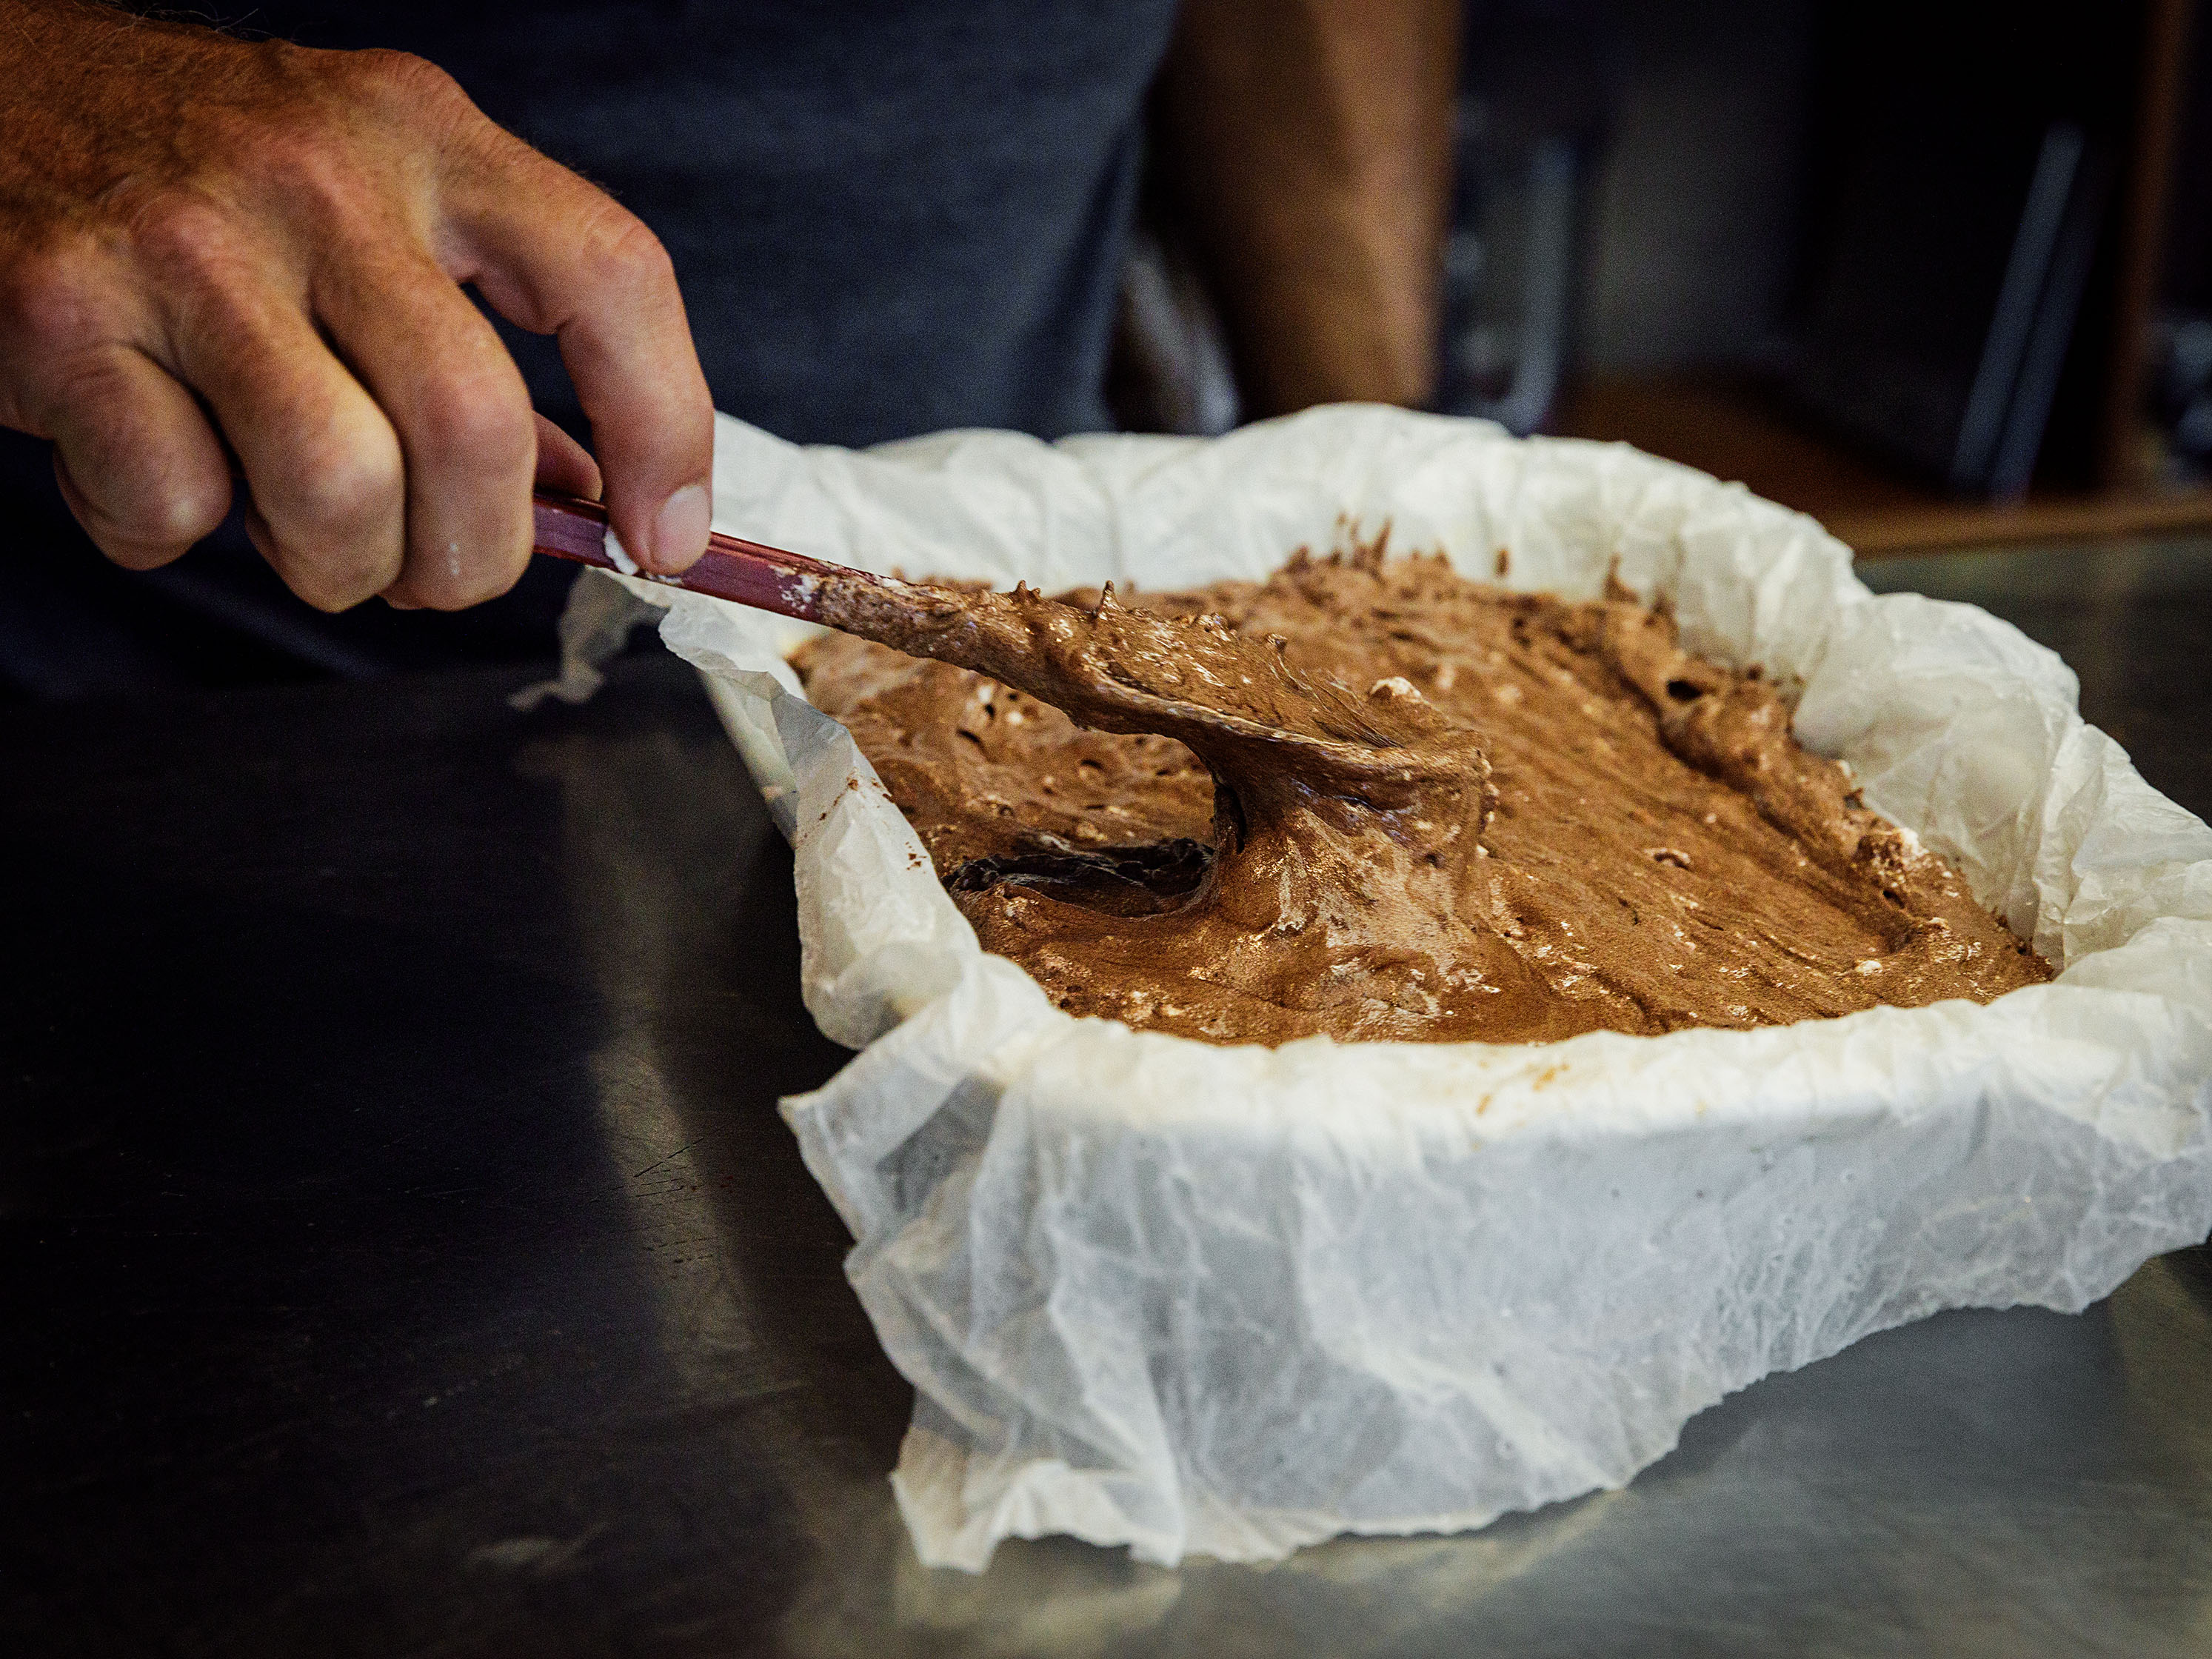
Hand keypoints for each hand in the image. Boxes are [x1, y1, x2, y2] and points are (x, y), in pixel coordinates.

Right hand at [0, 1, 714, 610]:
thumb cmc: (206, 179)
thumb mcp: (373, 205)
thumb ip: (487, 338)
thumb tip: (593, 500)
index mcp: (424, 135)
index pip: (610, 276)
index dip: (665, 428)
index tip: (662, 536)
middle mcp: (317, 174)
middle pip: (474, 427)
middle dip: (472, 555)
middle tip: (434, 568)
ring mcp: (185, 242)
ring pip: (340, 490)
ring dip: (334, 564)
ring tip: (294, 522)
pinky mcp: (64, 317)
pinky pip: (176, 509)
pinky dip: (172, 530)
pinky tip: (158, 459)